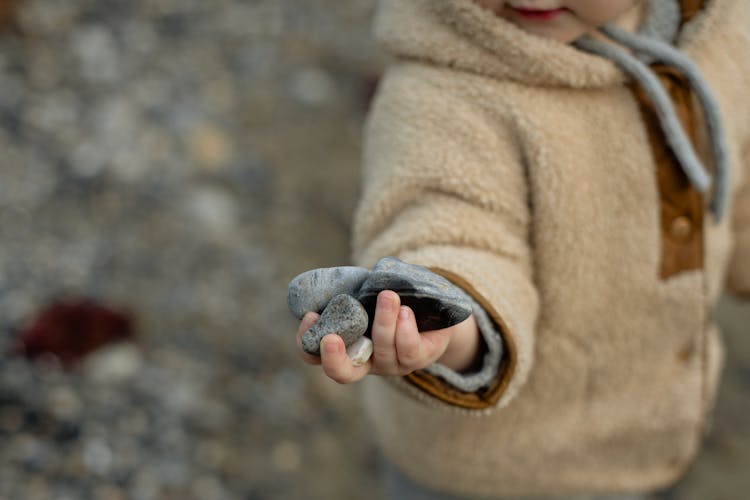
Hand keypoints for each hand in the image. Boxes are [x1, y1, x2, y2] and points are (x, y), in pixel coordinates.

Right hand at [296, 290, 479, 383]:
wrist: (432, 309)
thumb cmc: (390, 298)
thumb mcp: (366, 291)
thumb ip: (351, 286)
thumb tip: (335, 273)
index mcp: (345, 346)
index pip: (314, 355)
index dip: (306, 341)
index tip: (311, 316)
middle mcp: (366, 361)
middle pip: (343, 373)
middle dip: (334, 359)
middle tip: (331, 338)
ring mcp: (391, 363)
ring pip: (383, 350)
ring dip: (383, 322)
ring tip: (388, 295)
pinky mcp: (417, 358)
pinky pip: (409, 349)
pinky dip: (405, 329)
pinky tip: (406, 310)